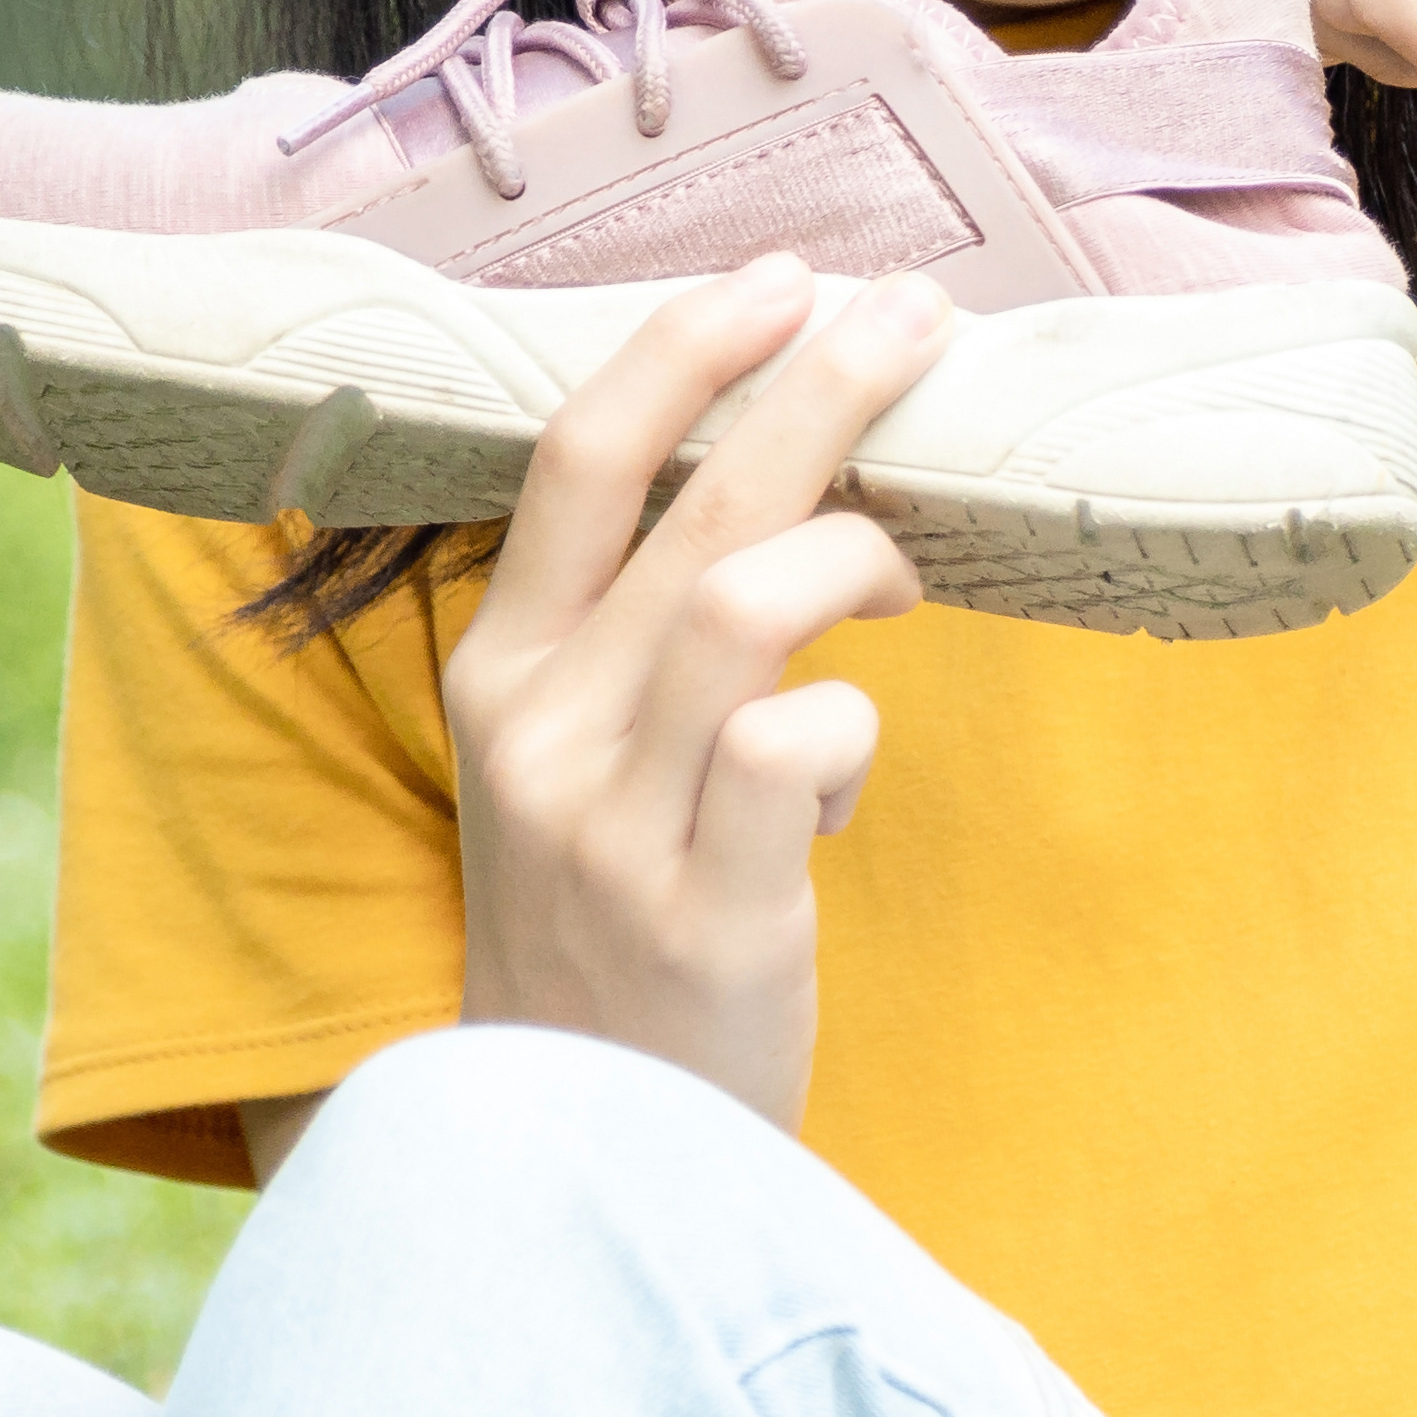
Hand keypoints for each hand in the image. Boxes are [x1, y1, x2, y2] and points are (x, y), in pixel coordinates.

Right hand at [436, 258, 957, 1131]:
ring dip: (860, 558)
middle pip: (697, 500)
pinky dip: (854, 738)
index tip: (782, 279)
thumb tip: (781, 477)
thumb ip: (637, 632)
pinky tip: (837, 797)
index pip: (580, 457)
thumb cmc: (608, 926)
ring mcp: (612, 821)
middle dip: (823, 385)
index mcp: (498, 669)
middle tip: (918, 319)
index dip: (684, 347)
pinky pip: (802, 749)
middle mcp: (538, 728)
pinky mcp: (704, 910)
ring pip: (753, 601)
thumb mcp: (573, 762)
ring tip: (904, 583)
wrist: (576, 1137)